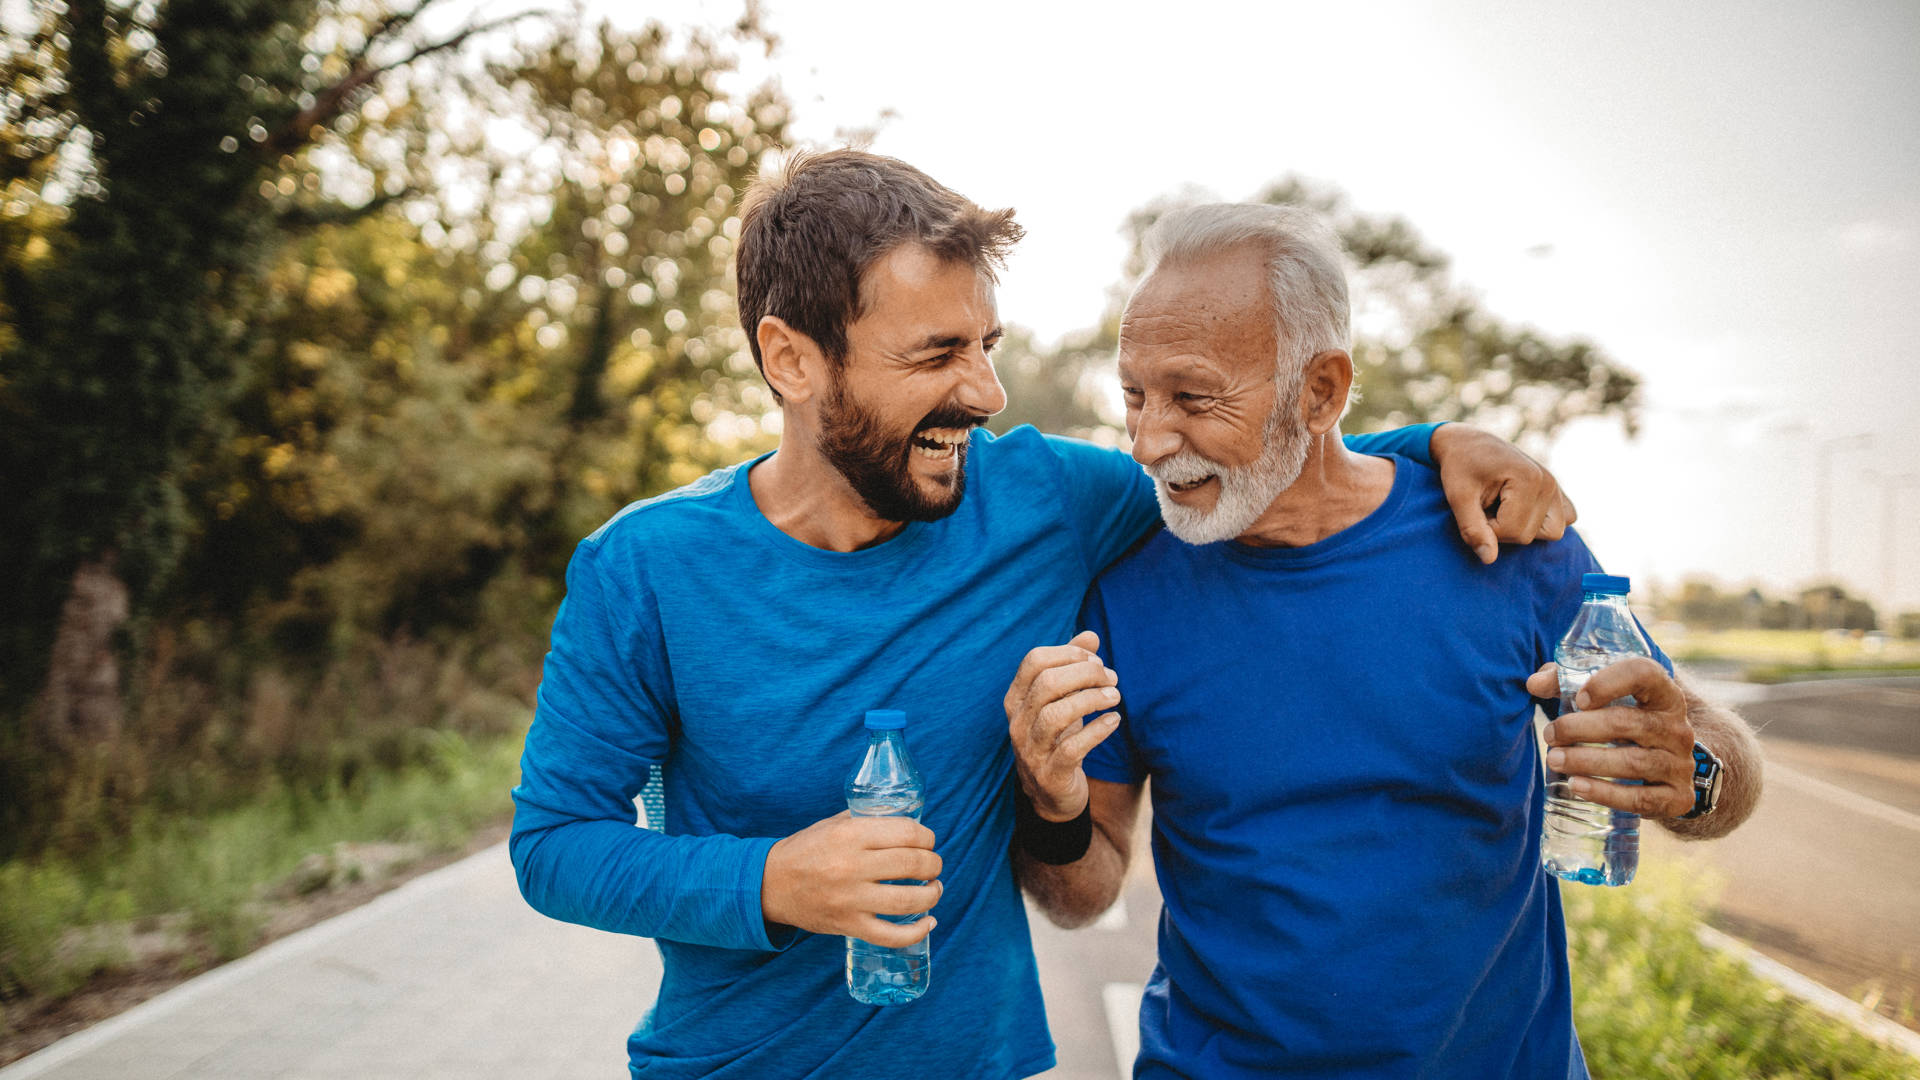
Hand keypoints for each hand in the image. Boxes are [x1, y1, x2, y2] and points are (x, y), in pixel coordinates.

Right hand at [760, 811, 942, 947]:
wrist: (771, 884)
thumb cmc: (807, 850)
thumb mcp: (835, 824)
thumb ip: (869, 820)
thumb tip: (908, 821)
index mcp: (850, 835)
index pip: (907, 833)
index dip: (927, 838)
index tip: (929, 842)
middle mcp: (852, 866)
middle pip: (913, 865)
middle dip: (933, 864)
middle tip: (933, 865)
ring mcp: (851, 899)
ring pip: (909, 901)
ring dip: (932, 894)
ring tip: (934, 889)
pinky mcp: (849, 925)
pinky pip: (891, 936)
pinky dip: (916, 932)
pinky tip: (928, 922)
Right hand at [1004, 630, 1123, 821]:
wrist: (1051, 794)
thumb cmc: (1057, 737)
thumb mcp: (1061, 701)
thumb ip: (1072, 667)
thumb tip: (1091, 635)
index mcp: (1016, 699)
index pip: (1034, 661)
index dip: (1068, 653)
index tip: (1095, 660)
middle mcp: (1017, 722)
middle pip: (1047, 684)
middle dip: (1085, 674)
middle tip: (1111, 678)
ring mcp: (1031, 750)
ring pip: (1056, 715)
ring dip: (1091, 700)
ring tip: (1115, 696)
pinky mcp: (1051, 774)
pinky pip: (1072, 748)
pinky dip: (1097, 730)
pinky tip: (1114, 720)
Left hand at [1431, 424, 1576, 563]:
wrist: (1467, 444)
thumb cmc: (1460, 468)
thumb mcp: (1458, 498)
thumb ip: (1473, 529)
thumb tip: (1489, 560)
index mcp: (1529, 479)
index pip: (1513, 532)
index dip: (1487, 529)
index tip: (1475, 508)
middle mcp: (1549, 483)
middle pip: (1529, 535)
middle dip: (1501, 529)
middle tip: (1486, 506)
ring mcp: (1557, 487)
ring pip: (1551, 533)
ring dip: (1522, 528)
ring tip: (1502, 508)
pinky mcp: (1558, 493)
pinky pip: (1564, 520)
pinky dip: (1542, 521)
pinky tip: (1520, 508)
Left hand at [1529, 659, 1696, 816]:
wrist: (1667, 771)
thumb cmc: (1626, 724)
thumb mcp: (1605, 699)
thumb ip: (1568, 683)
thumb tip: (1534, 684)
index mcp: (1664, 695)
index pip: (1645, 674)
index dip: (1609, 682)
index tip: (1578, 698)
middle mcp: (1678, 728)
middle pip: (1628, 723)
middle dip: (1580, 728)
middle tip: (1549, 735)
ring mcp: (1681, 765)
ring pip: (1633, 762)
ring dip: (1587, 761)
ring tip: (1553, 759)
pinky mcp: (1678, 798)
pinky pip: (1641, 798)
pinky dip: (1606, 794)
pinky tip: (1576, 787)